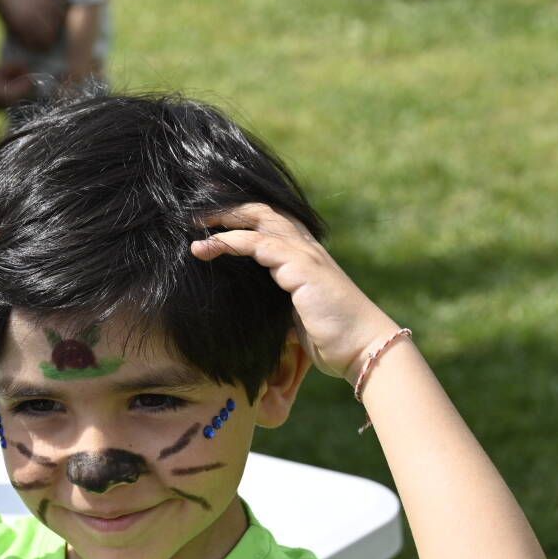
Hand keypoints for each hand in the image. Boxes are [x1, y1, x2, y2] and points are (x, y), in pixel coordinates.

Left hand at [191, 204, 398, 380]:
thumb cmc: (332, 338)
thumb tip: (253, 314)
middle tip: (195, 217)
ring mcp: (305, 255)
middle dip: (228, 210)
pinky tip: (210, 248)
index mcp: (303, 257)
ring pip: (259, 221)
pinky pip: (260, 244)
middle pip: (262, 211)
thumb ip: (277, 305)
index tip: (209, 225)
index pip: (269, 223)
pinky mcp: (302, 267)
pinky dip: (233, 241)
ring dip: (223, 222)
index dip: (240, 218)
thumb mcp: (295, 317)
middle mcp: (305, 248)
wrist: (363, 348)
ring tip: (194, 230)